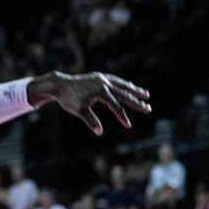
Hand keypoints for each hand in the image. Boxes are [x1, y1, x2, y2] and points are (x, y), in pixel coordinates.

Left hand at [29, 71, 151, 135]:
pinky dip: (124, 84)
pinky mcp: (99, 76)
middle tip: (149, 109)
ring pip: (122, 85)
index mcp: (100, 91)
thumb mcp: (79, 111)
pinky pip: (115, 81)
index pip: (116, 106)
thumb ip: (90, 120)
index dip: (122, 116)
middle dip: (137, 102)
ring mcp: (102, 78)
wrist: (60, 85)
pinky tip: (129, 87)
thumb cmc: (68, 99)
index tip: (128, 126)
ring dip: (134, 90)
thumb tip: (99, 132)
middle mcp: (103, 83)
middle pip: (124, 94)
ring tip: (146, 94)